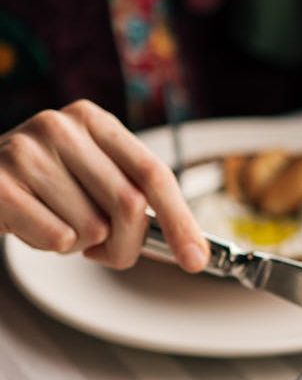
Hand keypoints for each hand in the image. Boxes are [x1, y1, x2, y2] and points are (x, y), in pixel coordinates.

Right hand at [0, 100, 208, 270]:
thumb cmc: (40, 184)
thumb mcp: (90, 176)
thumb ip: (134, 197)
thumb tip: (190, 247)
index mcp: (94, 120)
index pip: (154, 173)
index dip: (180, 220)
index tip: (196, 258)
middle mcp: (62, 126)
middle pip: (129, 204)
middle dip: (126, 243)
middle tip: (106, 252)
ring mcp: (27, 151)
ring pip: (91, 228)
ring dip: (80, 244)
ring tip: (55, 223)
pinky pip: (55, 238)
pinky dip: (50, 246)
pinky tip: (31, 226)